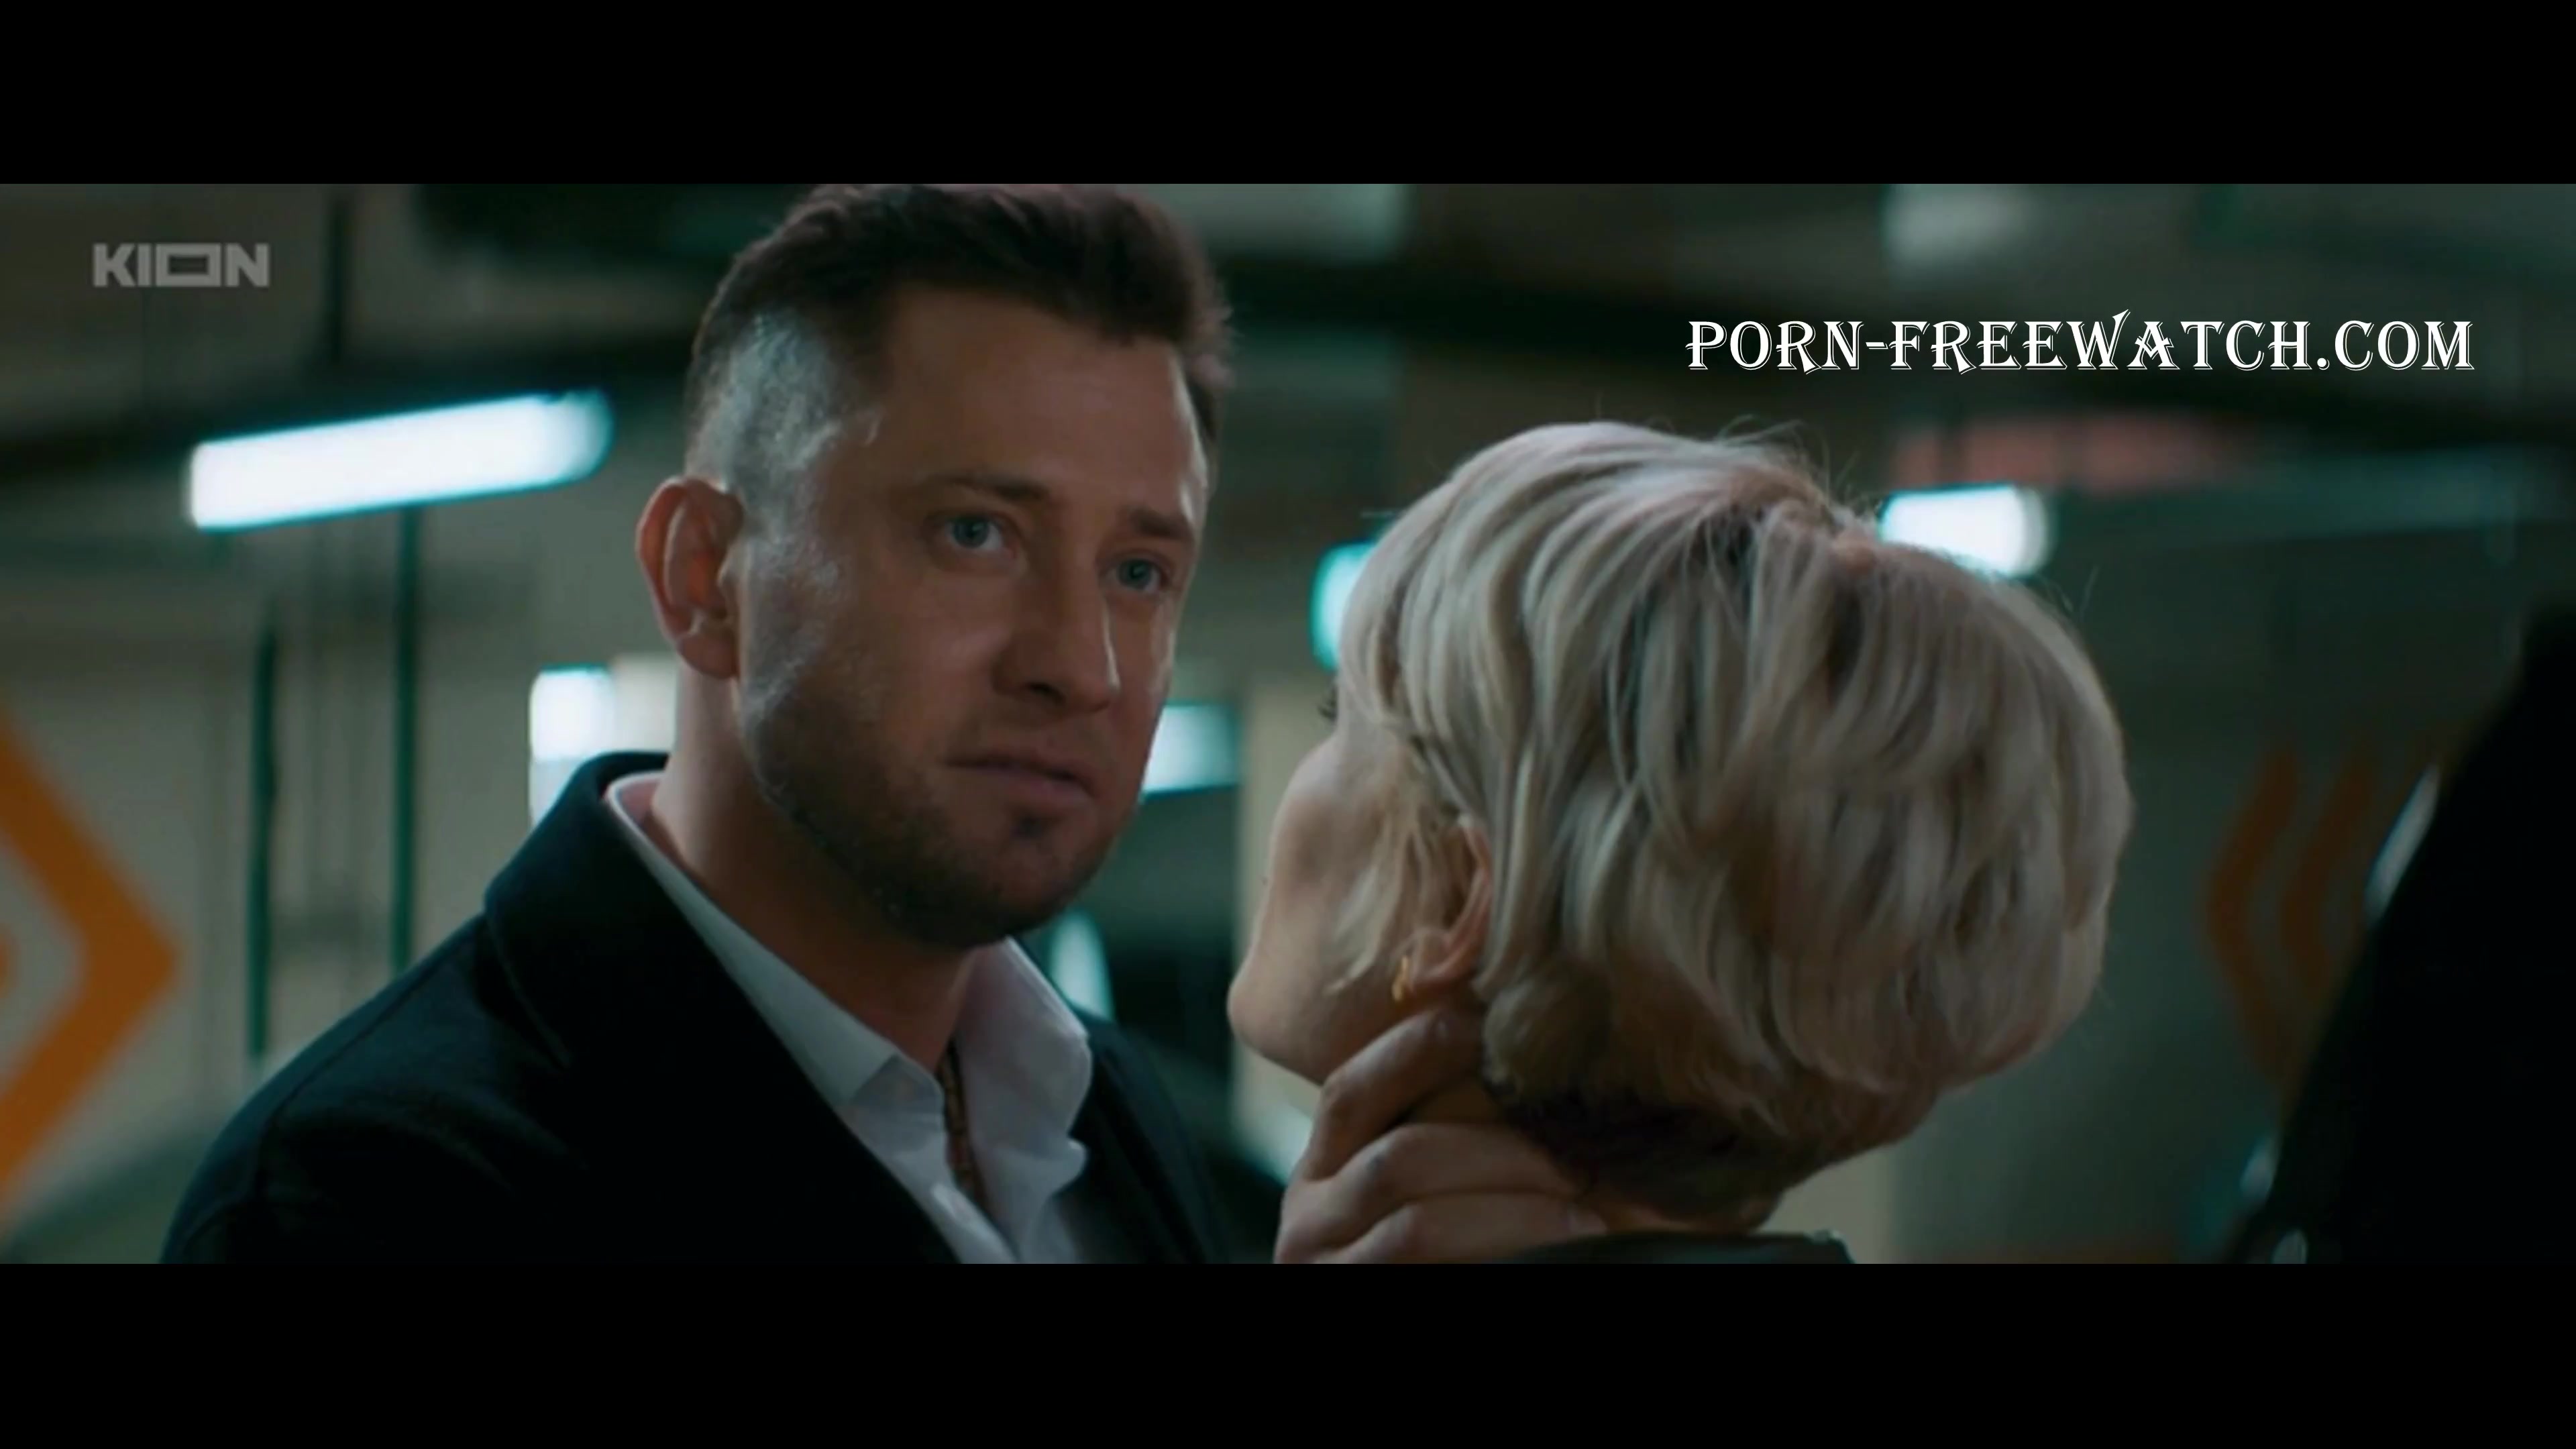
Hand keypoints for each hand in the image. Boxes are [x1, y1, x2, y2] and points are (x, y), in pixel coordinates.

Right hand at [1274, 1002, 1607, 1262]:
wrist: (1423, 1282)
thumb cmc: (1443, 1253)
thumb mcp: (1427, 1192)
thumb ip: (1456, 1140)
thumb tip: (1540, 1057)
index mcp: (1323, 1167)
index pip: (1357, 1086)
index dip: (1422, 1044)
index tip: (1501, 1024)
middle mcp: (1307, 1216)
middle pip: (1401, 1158)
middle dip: (1504, 1153)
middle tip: (1586, 1161)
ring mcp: (1327, 1269)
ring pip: (1417, 1224)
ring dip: (1515, 1213)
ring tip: (1589, 1219)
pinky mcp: (1359, 1296)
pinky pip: (1421, 1264)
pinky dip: (1501, 1250)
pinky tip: (1563, 1248)